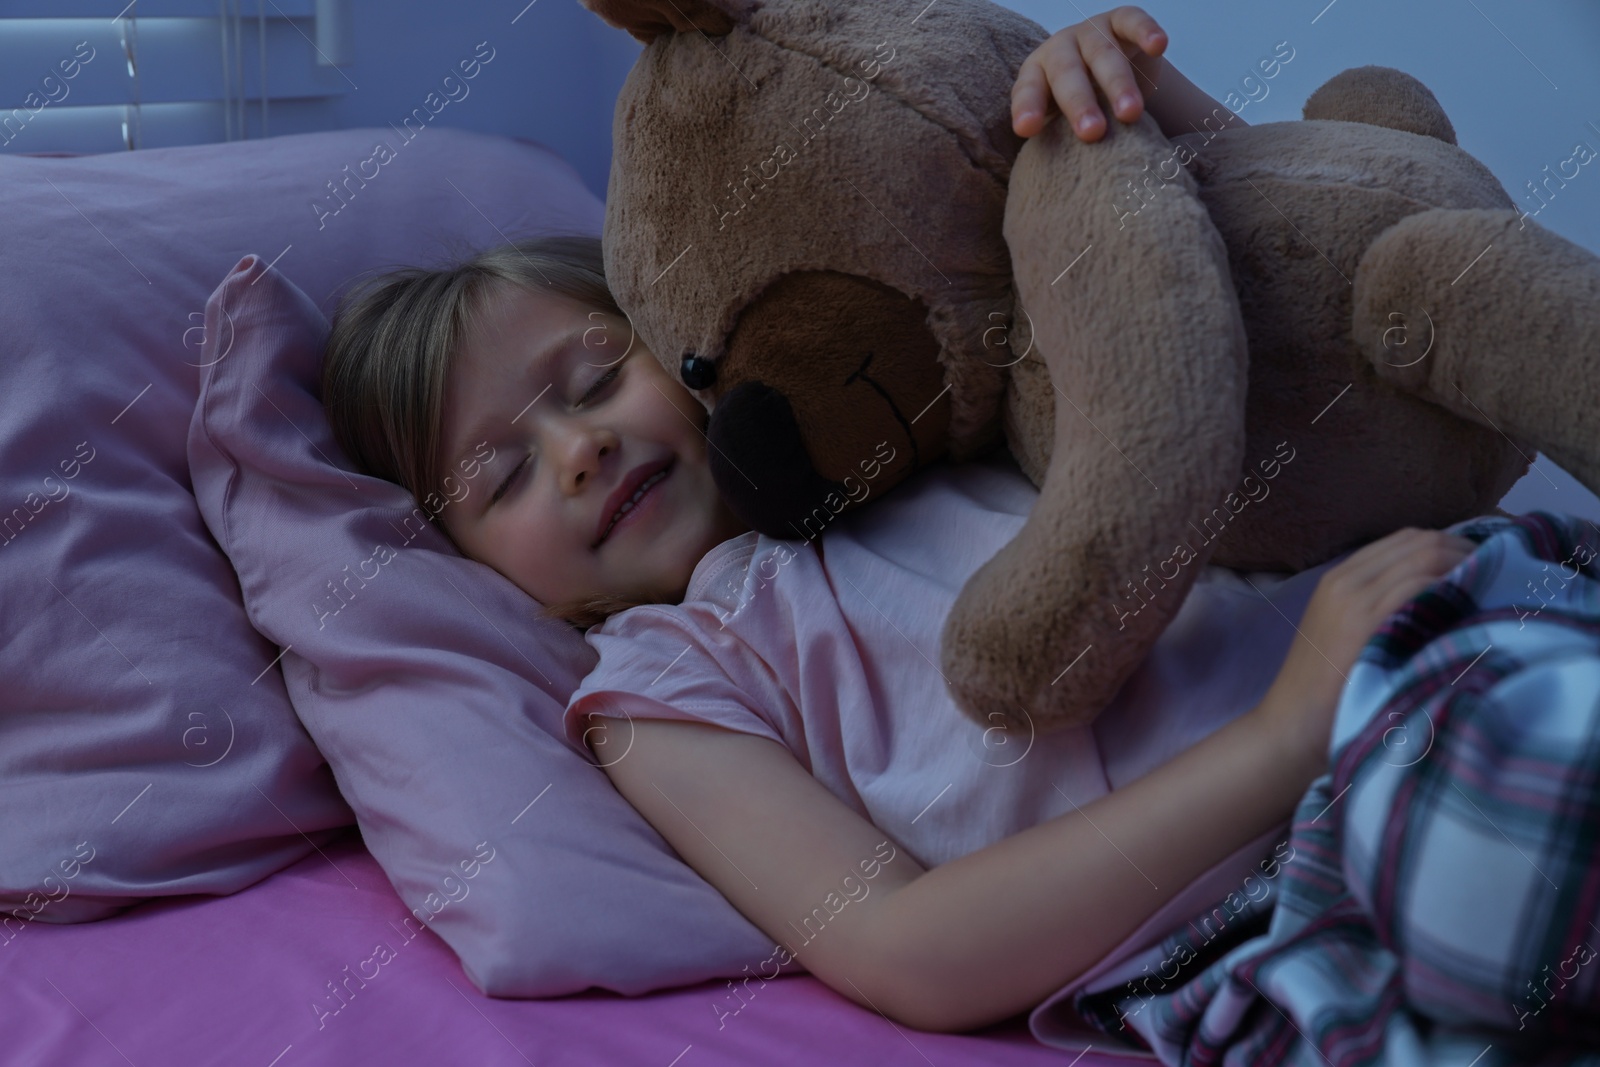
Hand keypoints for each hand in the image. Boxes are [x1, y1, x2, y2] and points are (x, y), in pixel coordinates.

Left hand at [1011, 6, 1168, 142]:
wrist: (1104, 65)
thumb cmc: (1077, 104)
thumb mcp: (1060, 119)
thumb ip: (1056, 138)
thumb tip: (1061, 180)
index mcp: (1037, 74)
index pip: (1028, 90)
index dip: (1027, 108)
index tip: (1026, 130)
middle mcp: (1060, 49)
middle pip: (1067, 74)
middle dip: (1079, 103)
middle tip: (1092, 133)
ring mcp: (1091, 32)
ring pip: (1103, 54)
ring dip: (1118, 83)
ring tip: (1130, 114)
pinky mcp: (1121, 20)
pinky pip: (1133, 21)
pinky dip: (1146, 31)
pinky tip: (1159, 45)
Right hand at [1255, 527, 1477, 778]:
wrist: (1289, 728)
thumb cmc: (1325, 694)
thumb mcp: (1351, 638)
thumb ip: (1384, 610)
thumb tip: (1445, 598)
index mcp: (1339, 578)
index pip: (1406, 539)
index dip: (1451, 544)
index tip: (1483, 567)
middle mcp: (1344, 578)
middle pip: (1419, 540)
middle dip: (1464, 551)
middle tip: (1498, 576)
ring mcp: (1352, 597)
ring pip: (1424, 555)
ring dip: (1464, 566)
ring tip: (1492, 589)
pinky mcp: (1364, 620)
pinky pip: (1419, 583)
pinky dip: (1450, 586)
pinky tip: (1471, 606)